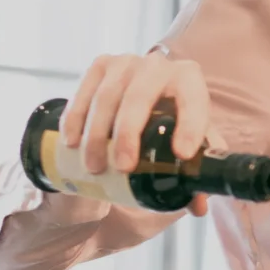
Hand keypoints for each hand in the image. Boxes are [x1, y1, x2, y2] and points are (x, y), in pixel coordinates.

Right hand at [63, 52, 214, 212]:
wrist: (146, 98)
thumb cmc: (172, 123)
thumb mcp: (189, 142)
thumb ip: (196, 171)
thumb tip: (197, 207)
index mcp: (189, 80)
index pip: (193, 99)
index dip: (189, 125)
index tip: (180, 154)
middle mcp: (158, 65)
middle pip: (140, 97)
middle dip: (129, 134)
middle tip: (123, 168)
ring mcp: (126, 62)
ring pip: (106, 97)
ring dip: (96, 134)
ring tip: (94, 167)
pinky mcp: (100, 65)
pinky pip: (83, 92)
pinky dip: (75, 119)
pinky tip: (72, 142)